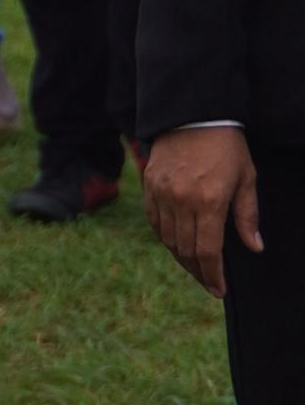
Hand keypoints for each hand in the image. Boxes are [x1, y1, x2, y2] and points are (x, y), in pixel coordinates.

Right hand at [142, 125, 257, 301]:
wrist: (194, 114)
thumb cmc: (227, 147)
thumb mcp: (247, 179)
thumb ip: (248, 216)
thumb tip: (254, 247)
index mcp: (209, 201)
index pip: (208, 252)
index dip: (213, 276)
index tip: (219, 290)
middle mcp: (181, 200)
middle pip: (185, 250)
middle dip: (198, 271)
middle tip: (208, 282)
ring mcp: (161, 193)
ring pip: (167, 239)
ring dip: (181, 256)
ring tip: (194, 264)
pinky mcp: (149, 185)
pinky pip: (153, 221)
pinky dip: (164, 236)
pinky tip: (175, 242)